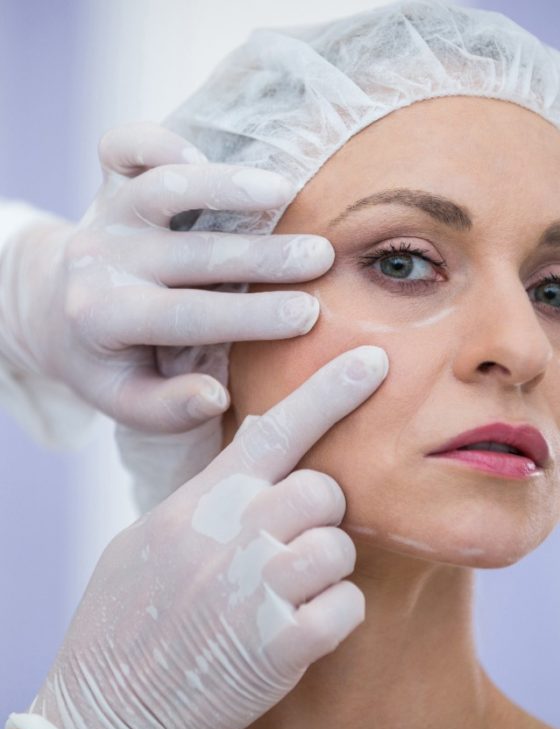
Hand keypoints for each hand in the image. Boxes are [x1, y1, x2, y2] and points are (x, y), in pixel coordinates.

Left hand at [0, 122, 332, 431]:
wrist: (58, 312)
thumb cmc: (110, 362)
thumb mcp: (128, 402)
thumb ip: (169, 408)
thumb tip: (216, 395)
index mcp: (108, 319)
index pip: (187, 317)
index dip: (250, 316)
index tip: (307, 316)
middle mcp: (105, 262)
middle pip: (191, 254)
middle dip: (262, 256)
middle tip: (320, 258)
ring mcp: (106, 215)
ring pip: (164, 190)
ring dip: (228, 187)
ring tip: (287, 191)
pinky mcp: (108, 183)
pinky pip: (123, 146)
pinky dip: (159, 141)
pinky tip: (205, 154)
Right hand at [29, 346, 387, 728]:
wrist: (107, 705)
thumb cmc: (127, 615)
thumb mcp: (152, 536)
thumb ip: (209, 492)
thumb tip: (257, 444)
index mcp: (202, 502)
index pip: (274, 430)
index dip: (328, 391)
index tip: (372, 361)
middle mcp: (232, 534)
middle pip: (321, 489)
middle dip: (317, 511)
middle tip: (288, 540)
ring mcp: (256, 589)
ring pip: (338, 546)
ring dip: (323, 568)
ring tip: (284, 592)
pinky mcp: (279, 646)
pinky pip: (346, 607)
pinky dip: (333, 616)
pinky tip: (296, 628)